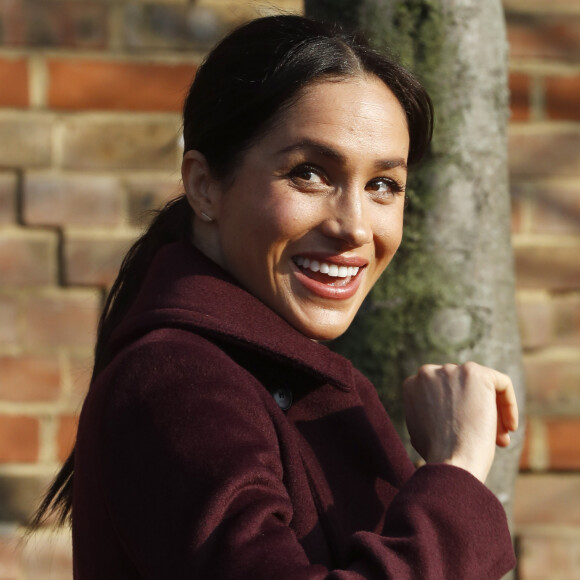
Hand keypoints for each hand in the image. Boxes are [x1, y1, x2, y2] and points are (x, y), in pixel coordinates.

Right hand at [403, 362, 518, 482]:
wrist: (452, 462)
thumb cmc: (438, 455)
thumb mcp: (420, 429)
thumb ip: (428, 411)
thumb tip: (442, 410)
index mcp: (412, 384)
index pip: (442, 391)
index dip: (457, 413)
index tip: (467, 434)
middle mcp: (428, 372)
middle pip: (462, 387)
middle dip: (476, 411)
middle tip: (489, 439)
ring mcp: (451, 370)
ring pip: (482, 387)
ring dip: (493, 412)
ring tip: (500, 439)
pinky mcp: (475, 373)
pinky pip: (501, 383)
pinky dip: (509, 404)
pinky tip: (509, 428)